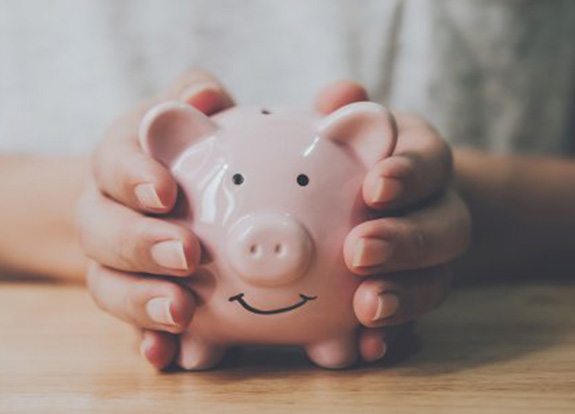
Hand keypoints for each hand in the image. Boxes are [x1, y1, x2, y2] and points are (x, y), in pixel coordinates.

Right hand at [77, 69, 233, 368]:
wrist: (154, 192)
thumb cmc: (181, 147)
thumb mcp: (186, 112)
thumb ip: (195, 94)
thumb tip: (203, 97)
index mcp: (120, 162)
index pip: (113, 164)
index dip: (133, 177)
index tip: (166, 191)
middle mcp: (105, 212)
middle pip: (102, 231)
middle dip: (141, 244)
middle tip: (188, 254)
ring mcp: (113, 261)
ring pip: (108, 284)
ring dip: (141, 301)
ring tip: (182, 312)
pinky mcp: (132, 296)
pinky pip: (129, 324)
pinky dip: (145, 340)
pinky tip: (165, 354)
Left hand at [316, 81, 469, 361]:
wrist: (380, 202)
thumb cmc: (353, 157)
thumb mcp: (351, 127)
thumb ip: (344, 110)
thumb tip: (339, 96)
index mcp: (421, 162)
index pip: (430, 161)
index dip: (410, 174)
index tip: (375, 185)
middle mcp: (437, 210)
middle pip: (446, 228)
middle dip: (406, 241)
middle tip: (360, 251)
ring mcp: (431, 260)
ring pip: (437, 281)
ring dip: (404, 297)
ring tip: (366, 308)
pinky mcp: (414, 295)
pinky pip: (414, 322)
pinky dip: (393, 336)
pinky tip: (366, 347)